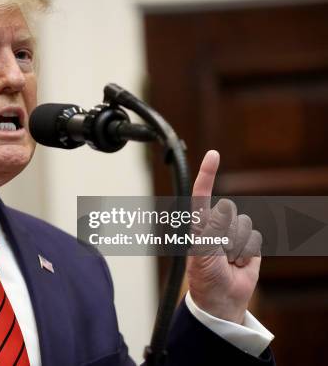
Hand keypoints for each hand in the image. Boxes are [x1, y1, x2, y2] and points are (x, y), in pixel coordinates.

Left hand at [186, 150, 261, 323]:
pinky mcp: (249, 244)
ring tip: (227, 260)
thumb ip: (211, 229)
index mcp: (199, 223)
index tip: (213, 154)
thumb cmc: (205, 275)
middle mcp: (216, 224)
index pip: (202, 195)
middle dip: (226, 232)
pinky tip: (239, 264)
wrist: (221, 299)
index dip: (207, 174)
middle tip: (218, 252)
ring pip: (244, 225)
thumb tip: (223, 207)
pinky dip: (248, 254)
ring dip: (237, 246)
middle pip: (229, 211)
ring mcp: (233, 233)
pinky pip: (255, 239)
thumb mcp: (202, 251)